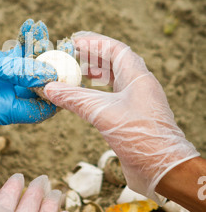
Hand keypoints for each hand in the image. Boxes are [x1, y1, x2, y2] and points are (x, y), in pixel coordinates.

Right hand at [44, 32, 199, 203]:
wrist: (163, 170)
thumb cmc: (141, 138)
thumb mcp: (103, 113)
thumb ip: (74, 99)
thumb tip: (49, 88)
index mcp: (138, 77)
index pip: (115, 49)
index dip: (94, 42)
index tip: (74, 41)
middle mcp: (139, 86)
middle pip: (114, 62)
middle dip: (92, 57)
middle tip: (70, 55)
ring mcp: (137, 102)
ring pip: (113, 80)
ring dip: (94, 75)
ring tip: (75, 74)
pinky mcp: (132, 119)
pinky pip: (111, 98)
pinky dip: (95, 94)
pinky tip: (83, 99)